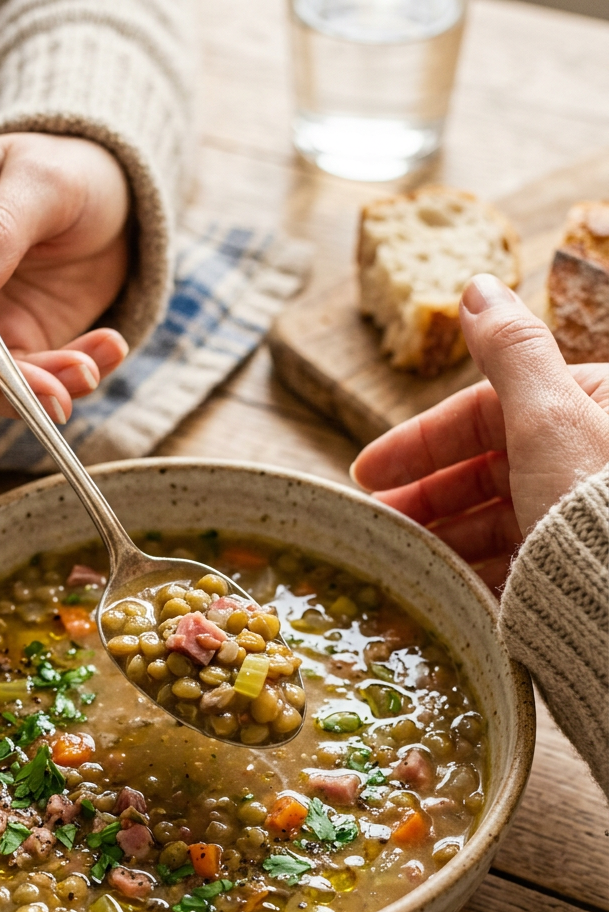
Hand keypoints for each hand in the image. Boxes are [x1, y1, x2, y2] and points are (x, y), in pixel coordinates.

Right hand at [351, 274, 608, 589]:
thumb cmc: (594, 504)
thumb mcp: (548, 414)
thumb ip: (509, 349)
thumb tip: (476, 286)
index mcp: (589, 410)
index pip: (485, 414)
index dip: (420, 439)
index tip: (366, 471)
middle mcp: (585, 462)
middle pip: (485, 471)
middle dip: (424, 494)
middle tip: (375, 521)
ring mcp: (576, 521)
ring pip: (491, 521)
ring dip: (439, 535)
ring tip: (395, 558)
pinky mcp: (569, 573)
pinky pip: (508, 565)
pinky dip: (466, 571)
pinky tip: (433, 585)